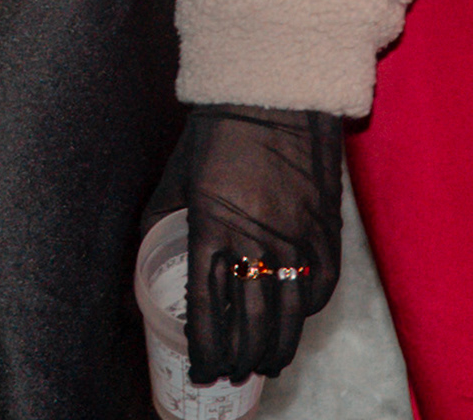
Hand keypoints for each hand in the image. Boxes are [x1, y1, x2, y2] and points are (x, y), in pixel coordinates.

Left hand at [176, 103, 345, 384]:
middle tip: (231, 377)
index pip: (207, 308)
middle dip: (238, 359)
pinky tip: (295, 323)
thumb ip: (163, 219)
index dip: (205, 347)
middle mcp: (256, 241)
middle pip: (249, 323)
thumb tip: (146, 254)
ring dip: (275, 348)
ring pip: (289, 315)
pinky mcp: (326, 231)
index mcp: (211, 227)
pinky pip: (319, 287)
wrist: (274, 94)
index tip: (202, 369)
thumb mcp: (178, 176)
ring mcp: (296, 238)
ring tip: (264, 366)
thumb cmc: (217, 133)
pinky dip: (307, 312)